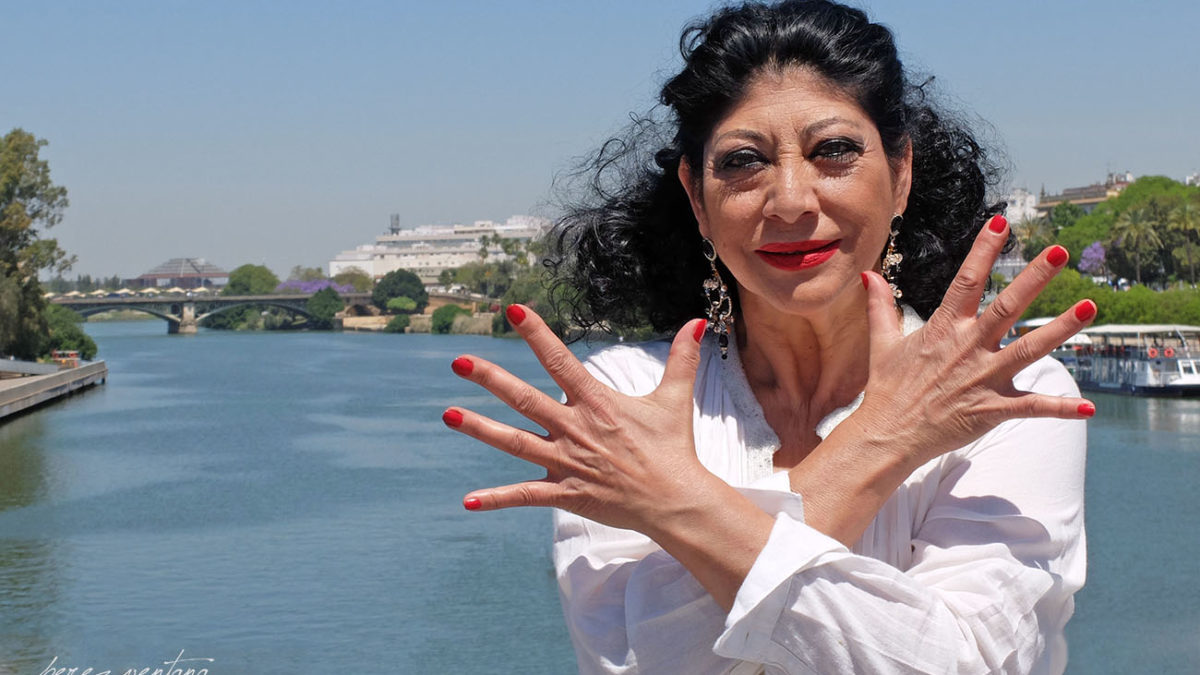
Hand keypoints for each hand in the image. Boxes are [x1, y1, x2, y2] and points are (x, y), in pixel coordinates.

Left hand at [443, 307, 719, 534]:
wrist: (675, 501)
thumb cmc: (673, 449)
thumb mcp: (675, 399)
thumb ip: (681, 359)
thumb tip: (697, 322)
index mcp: (596, 402)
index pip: (559, 361)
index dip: (536, 333)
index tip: (511, 309)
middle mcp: (575, 428)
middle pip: (524, 398)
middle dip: (490, 378)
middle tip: (458, 361)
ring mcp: (566, 462)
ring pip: (514, 442)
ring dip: (479, 429)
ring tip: (447, 415)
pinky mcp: (565, 493)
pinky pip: (525, 495)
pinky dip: (496, 499)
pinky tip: (467, 501)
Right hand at [856, 214, 1095, 472]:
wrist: (887, 435)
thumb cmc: (887, 388)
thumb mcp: (881, 343)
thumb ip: (881, 307)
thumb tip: (870, 276)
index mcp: (943, 328)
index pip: (966, 280)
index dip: (984, 250)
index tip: (1002, 221)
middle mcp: (967, 348)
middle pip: (1007, 306)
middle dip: (1035, 277)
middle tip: (1060, 251)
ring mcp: (982, 378)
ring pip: (1029, 349)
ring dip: (1060, 329)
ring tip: (1089, 307)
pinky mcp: (991, 409)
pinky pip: (1030, 407)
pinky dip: (1059, 408)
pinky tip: (1088, 407)